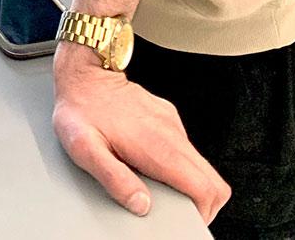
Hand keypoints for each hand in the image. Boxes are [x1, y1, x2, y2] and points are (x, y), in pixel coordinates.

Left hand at [52, 42, 230, 224]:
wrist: (84, 74)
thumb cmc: (81, 109)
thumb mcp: (85, 150)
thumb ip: (114, 180)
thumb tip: (140, 204)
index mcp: (157, 146)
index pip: (207, 187)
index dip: (203, 212)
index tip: (186, 219)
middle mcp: (170, 132)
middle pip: (213, 179)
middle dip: (202, 202)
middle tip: (177, 211)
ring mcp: (170, 123)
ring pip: (200, 164)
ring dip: (189, 184)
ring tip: (158, 188)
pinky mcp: (165, 116)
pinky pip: (184, 149)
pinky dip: (177, 166)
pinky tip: (149, 164)